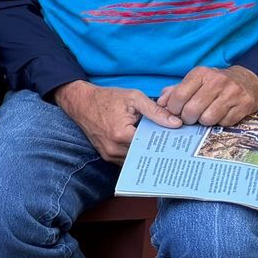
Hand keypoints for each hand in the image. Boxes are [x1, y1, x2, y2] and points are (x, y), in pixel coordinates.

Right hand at [53, 80, 180, 161]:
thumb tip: (176, 123)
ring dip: (146, 152)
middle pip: (144, 154)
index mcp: (122, 135)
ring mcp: (109, 155)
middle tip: (172, 143)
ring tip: (160, 144)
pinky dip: (136, 153)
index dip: (165, 141)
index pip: (151, 145)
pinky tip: (144, 145)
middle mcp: (114, 149)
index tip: (177, 139)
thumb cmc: (107, 98)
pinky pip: (126, 159)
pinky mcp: (106, 156)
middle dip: (157, 149)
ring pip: (136, 159)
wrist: (80, 102)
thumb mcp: (134, 98)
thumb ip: (156, 111)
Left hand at [156, 64, 257, 127]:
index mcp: (200, 74)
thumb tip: (160, 103)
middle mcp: (216, 81)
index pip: (179, 95)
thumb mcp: (195, 80)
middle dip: (187, 118)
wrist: (249, 79)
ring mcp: (232, 93)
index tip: (175, 112)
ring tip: (204, 116)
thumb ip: (176, 90)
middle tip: (190, 118)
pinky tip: (220, 115)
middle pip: (192, 110)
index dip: (173, 109)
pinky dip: (220, 123)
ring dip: (203, 122)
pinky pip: (224, 123)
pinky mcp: (244, 104)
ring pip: (208, 119)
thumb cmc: (216, 82)